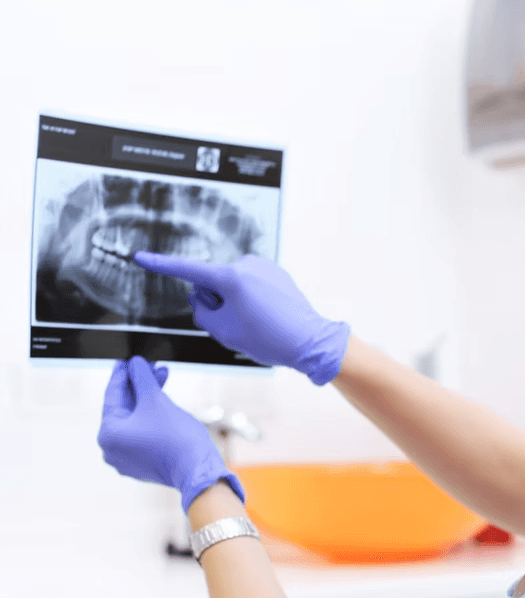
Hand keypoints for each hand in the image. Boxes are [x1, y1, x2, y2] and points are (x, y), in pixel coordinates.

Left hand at [97, 356, 244, 512]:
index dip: (122, 373)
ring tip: (163, 378)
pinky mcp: (142, 462)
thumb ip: (141, 377)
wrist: (197, 468)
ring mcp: (126, 458)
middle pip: (124, 407)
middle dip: (140, 384)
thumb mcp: (155, 399)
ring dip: (148, 397)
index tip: (128, 359)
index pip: (112, 395)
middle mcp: (111, 449)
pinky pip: (142, 432)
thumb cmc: (176, 437)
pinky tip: (163, 399)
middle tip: (152, 366)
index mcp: (108, 434)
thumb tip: (135, 363)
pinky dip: (151, 415)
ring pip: (135, 418)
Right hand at [132, 251, 350, 384]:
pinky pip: (250, 284)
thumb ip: (202, 311)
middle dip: (216, 301)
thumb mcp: (224, 332)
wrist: (310, 341)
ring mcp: (263, 266)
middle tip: (238, 324)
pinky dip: (251, 298)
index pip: (187, 270)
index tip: (141, 257)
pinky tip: (267, 314)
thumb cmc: (269, 339)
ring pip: (232, 284)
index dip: (161, 265)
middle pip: (212, 282)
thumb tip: (203, 298)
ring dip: (234, 301)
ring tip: (257, 321)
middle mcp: (246, 264)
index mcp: (231, 277)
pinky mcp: (275, 272)